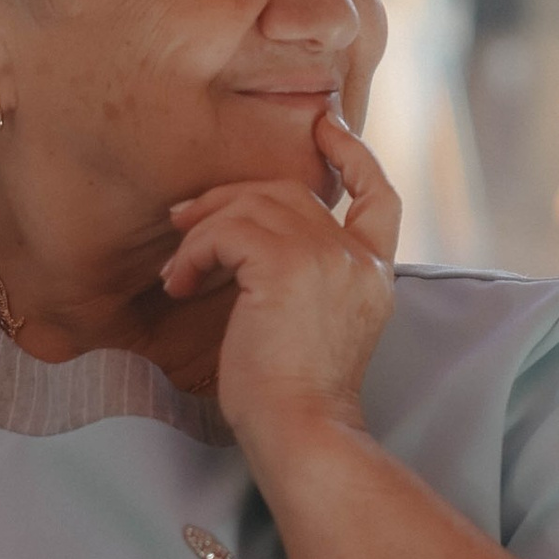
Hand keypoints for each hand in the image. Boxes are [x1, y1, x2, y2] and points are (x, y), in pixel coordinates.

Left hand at [161, 108, 397, 461]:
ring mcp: (327, 257)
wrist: (301, 432)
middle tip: (184, 218)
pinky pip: (227, 230)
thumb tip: (247, 243)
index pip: (381, 197)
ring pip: (254, 205)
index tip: (326, 127)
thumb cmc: (292, 399)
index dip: (354, 156)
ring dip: (203, 230)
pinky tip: (179, 283)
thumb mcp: (314, 326)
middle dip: (232, 197)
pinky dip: (194, 251)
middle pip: (292, 192)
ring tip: (177, 270)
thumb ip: (307, 280)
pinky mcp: (286, 265)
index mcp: (374, 274)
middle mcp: (358, 258)